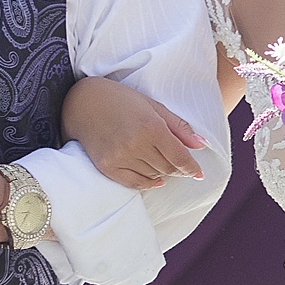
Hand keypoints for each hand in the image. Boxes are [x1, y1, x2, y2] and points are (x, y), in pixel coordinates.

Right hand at [60, 76, 205, 188]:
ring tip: (162, 163)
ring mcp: (120, 157)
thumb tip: (201, 145)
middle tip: (181, 166)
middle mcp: (136, 144)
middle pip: (168, 168)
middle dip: (178, 169)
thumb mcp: (153, 106)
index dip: (192, 167)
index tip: (199, 173)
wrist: (83, 103)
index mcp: (151, 126)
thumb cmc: (121, 100)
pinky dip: (148, 183)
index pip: (179, 156)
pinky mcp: (107, 167)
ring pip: (153, 176)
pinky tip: (155, 180)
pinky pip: (134, 183)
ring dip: (162, 173)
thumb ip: (178, 127)